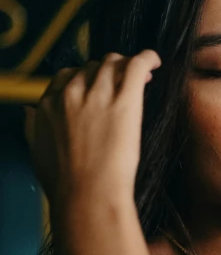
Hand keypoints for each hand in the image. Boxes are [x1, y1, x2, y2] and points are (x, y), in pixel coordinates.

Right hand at [23, 50, 161, 209]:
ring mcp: (98, 96)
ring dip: (126, 65)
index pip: (68, 75)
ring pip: (113, 62)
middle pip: (92, 67)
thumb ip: (34, 127)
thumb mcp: (37, 151)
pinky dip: (147, 58)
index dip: (85, 77)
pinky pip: (136, 66)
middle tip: (122, 84)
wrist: (87, 196)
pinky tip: (154, 62)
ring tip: (141, 76)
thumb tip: (31, 113)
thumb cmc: (65, 184)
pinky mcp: (124, 102)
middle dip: (107, 71)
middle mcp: (71, 94)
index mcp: (49, 105)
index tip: (96, 86)